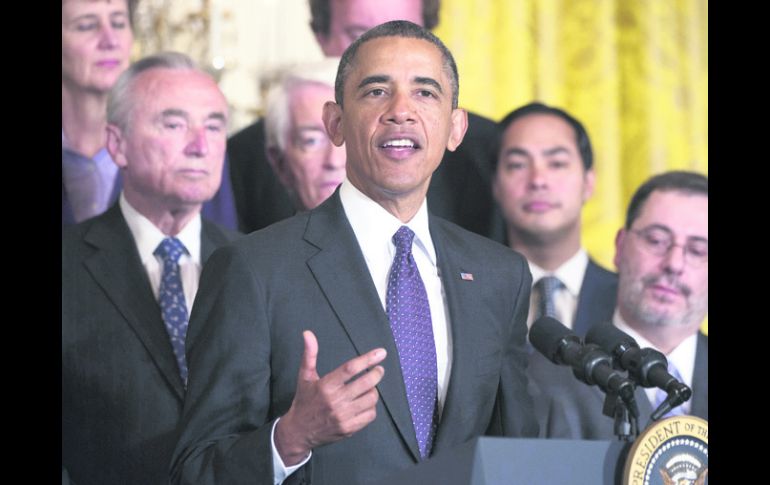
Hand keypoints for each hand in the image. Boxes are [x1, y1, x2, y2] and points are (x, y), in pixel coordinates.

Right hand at [275, 330, 385, 465]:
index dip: (368, 359)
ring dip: (373, 390)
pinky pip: (370, 415)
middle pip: (366, 383)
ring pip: (371, 399)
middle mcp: (335, 401)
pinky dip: (371, 407)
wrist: (298, 431)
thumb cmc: (304, 401)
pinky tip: (365, 403)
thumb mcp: (304, 376)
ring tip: (369, 387)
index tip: (381, 353)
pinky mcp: (349, 429)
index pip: (350, 368)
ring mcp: (343, 416)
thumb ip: (309, 354)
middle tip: (378, 369)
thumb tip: (307, 333)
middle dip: (377, 373)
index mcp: (325, 385)